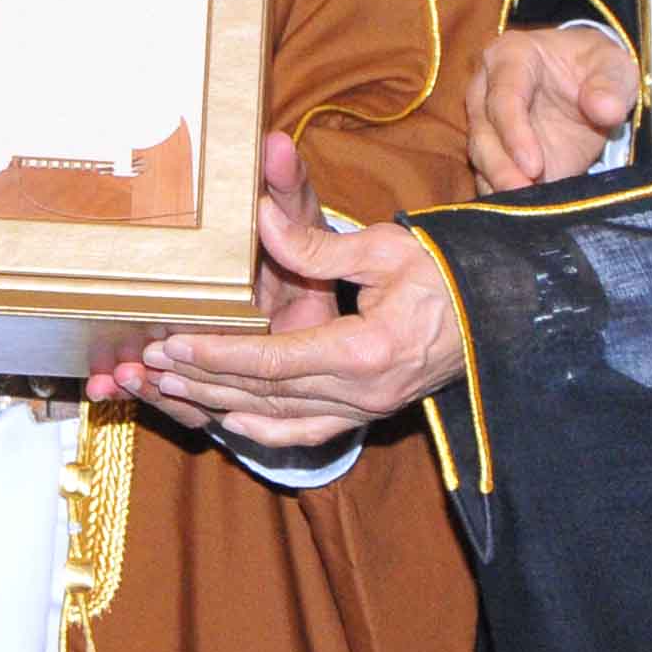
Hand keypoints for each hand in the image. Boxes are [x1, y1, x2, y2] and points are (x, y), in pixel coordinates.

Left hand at [95, 131, 464, 445]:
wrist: (503, 311)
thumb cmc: (447, 272)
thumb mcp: (383, 248)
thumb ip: (313, 243)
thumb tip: (258, 219)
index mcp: (366, 351)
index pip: (273, 363)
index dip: (216, 355)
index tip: (170, 343)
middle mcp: (363, 393)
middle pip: (264, 394)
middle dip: (202, 379)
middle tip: (148, 364)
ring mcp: (368, 410)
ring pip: (277, 417)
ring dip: (218, 404)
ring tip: (168, 388)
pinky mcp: (370, 413)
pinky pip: (306, 432)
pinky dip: (263, 429)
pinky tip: (227, 421)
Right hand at [465, 23, 636, 192]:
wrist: (586, 82)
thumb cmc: (594, 66)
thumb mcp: (612, 63)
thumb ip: (610, 83)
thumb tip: (605, 110)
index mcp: (510, 56)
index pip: (503, 96)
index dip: (514, 132)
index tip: (534, 166)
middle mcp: (486, 89)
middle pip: (482, 131)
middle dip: (500, 167)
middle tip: (523, 194)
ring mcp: (486, 123)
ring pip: (481, 157)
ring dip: (500, 184)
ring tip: (525, 209)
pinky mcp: (496, 153)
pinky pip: (489, 177)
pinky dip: (504, 197)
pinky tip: (523, 212)